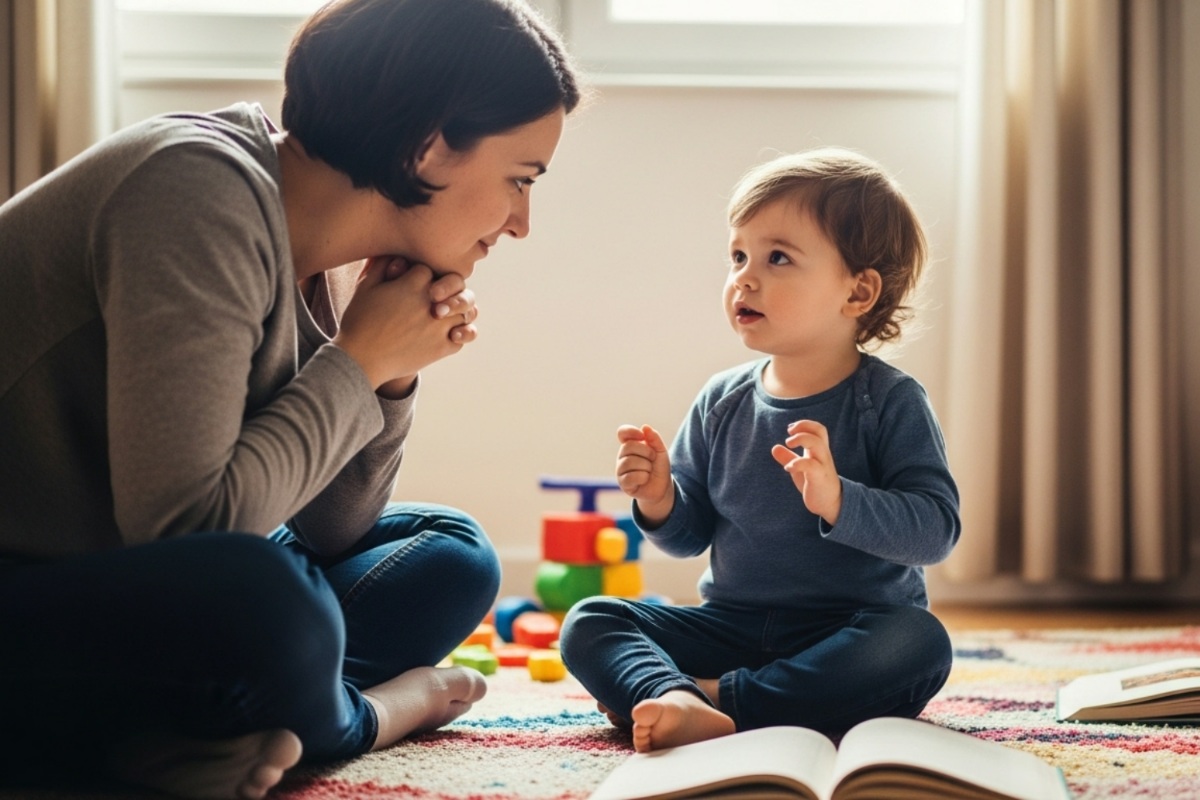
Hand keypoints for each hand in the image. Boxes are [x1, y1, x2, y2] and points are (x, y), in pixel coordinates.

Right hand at [334, 256, 473, 390]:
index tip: (412, 283)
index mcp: (413, 284)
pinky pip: (464, 335)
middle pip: (458, 285)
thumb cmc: (359, 321)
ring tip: (446, 314)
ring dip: (459, 310)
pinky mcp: (442, 348)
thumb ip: (382, 265)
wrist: (360, 359)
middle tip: (437, 297)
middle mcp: (431, 303)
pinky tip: (451, 333)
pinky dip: (461, 333)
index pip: (429, 269)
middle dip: (451, 288)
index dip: (422, 275)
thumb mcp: (366, 287)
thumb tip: (398, 253)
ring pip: (465, 310)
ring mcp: (439, 326)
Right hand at [616, 424, 673, 525]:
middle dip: (647, 452)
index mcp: (630, 445)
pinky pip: (631, 476)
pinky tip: (644, 479)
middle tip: (652, 459)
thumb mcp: (661, 451)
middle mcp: (622, 456)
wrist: (662, 487)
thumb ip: (654, 438)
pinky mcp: (622, 483)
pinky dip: (643, 477)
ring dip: (646, 467)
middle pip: (629, 446)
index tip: (642, 436)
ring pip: (630, 461)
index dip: (631, 431)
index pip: (622, 432)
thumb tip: (645, 427)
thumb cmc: (659, 467)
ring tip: (648, 471)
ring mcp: (620, 469)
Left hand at [771, 420, 842, 525]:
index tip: (790, 429)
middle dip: (802, 427)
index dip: (804, 424)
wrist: (830, 503)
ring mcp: (822, 465)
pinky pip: (811, 465)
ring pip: (817, 444)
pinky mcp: (819, 477)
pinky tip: (788, 468)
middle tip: (789, 435)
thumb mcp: (799, 468)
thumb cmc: (815, 483)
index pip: (818, 429)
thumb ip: (788, 457)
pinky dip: (797, 463)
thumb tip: (774, 448)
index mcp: (819, 450)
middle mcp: (822, 454)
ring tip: (788, 444)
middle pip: (819, 432)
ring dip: (801, 439)